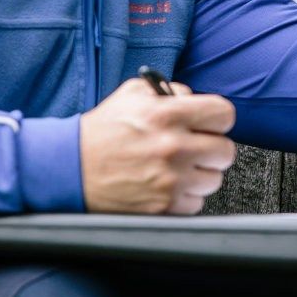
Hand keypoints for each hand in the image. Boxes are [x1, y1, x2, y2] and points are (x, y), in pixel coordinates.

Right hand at [79, 77, 236, 214]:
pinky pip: (196, 202)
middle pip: (225, 151)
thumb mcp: (132, 94)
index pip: (224, 114)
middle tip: (193, 149)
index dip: (217, 119)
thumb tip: (194, 99)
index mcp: (167, 114)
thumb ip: (168, 90)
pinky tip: (165, 186)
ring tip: (175, 168)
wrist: (71, 168)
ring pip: (214, 179)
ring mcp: (170, 179)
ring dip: (198, 174)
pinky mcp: (164, 205)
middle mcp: (173, 146)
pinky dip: (184, 197)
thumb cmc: (102, 131)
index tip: (208, 125)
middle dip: (211, 148)